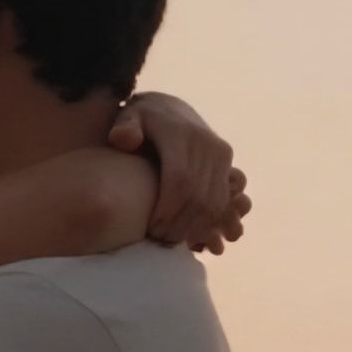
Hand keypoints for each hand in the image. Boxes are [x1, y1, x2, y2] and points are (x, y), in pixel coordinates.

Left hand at [108, 91, 252, 254]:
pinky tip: (193, 235)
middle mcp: (208, 145)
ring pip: (215, 201)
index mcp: (182, 135)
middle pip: (199, 196)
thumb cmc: (142, 119)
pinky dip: (211, 221)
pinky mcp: (227, 164)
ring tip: (174, 241)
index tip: (151, 230)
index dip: (168, 210)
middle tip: (160, 242)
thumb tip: (124, 139)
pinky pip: (224, 199)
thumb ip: (124, 127)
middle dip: (181, 225)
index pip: (180, 181)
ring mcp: (221, 155)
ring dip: (197, 227)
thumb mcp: (129, 115)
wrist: (171, 109)